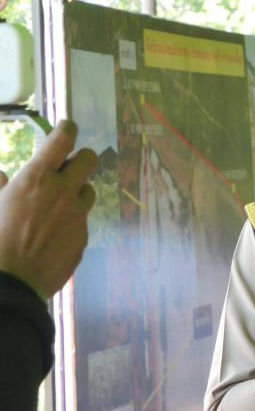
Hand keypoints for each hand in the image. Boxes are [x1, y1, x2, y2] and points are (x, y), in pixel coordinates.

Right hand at [0, 120, 97, 297]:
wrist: (10, 283)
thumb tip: (1, 175)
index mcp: (36, 178)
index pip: (62, 140)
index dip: (67, 129)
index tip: (67, 127)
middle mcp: (63, 192)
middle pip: (89, 160)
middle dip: (80, 159)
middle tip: (67, 166)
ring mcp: (77, 215)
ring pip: (89, 191)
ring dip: (77, 191)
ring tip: (58, 203)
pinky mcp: (83, 237)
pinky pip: (82, 220)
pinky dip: (71, 220)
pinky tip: (53, 233)